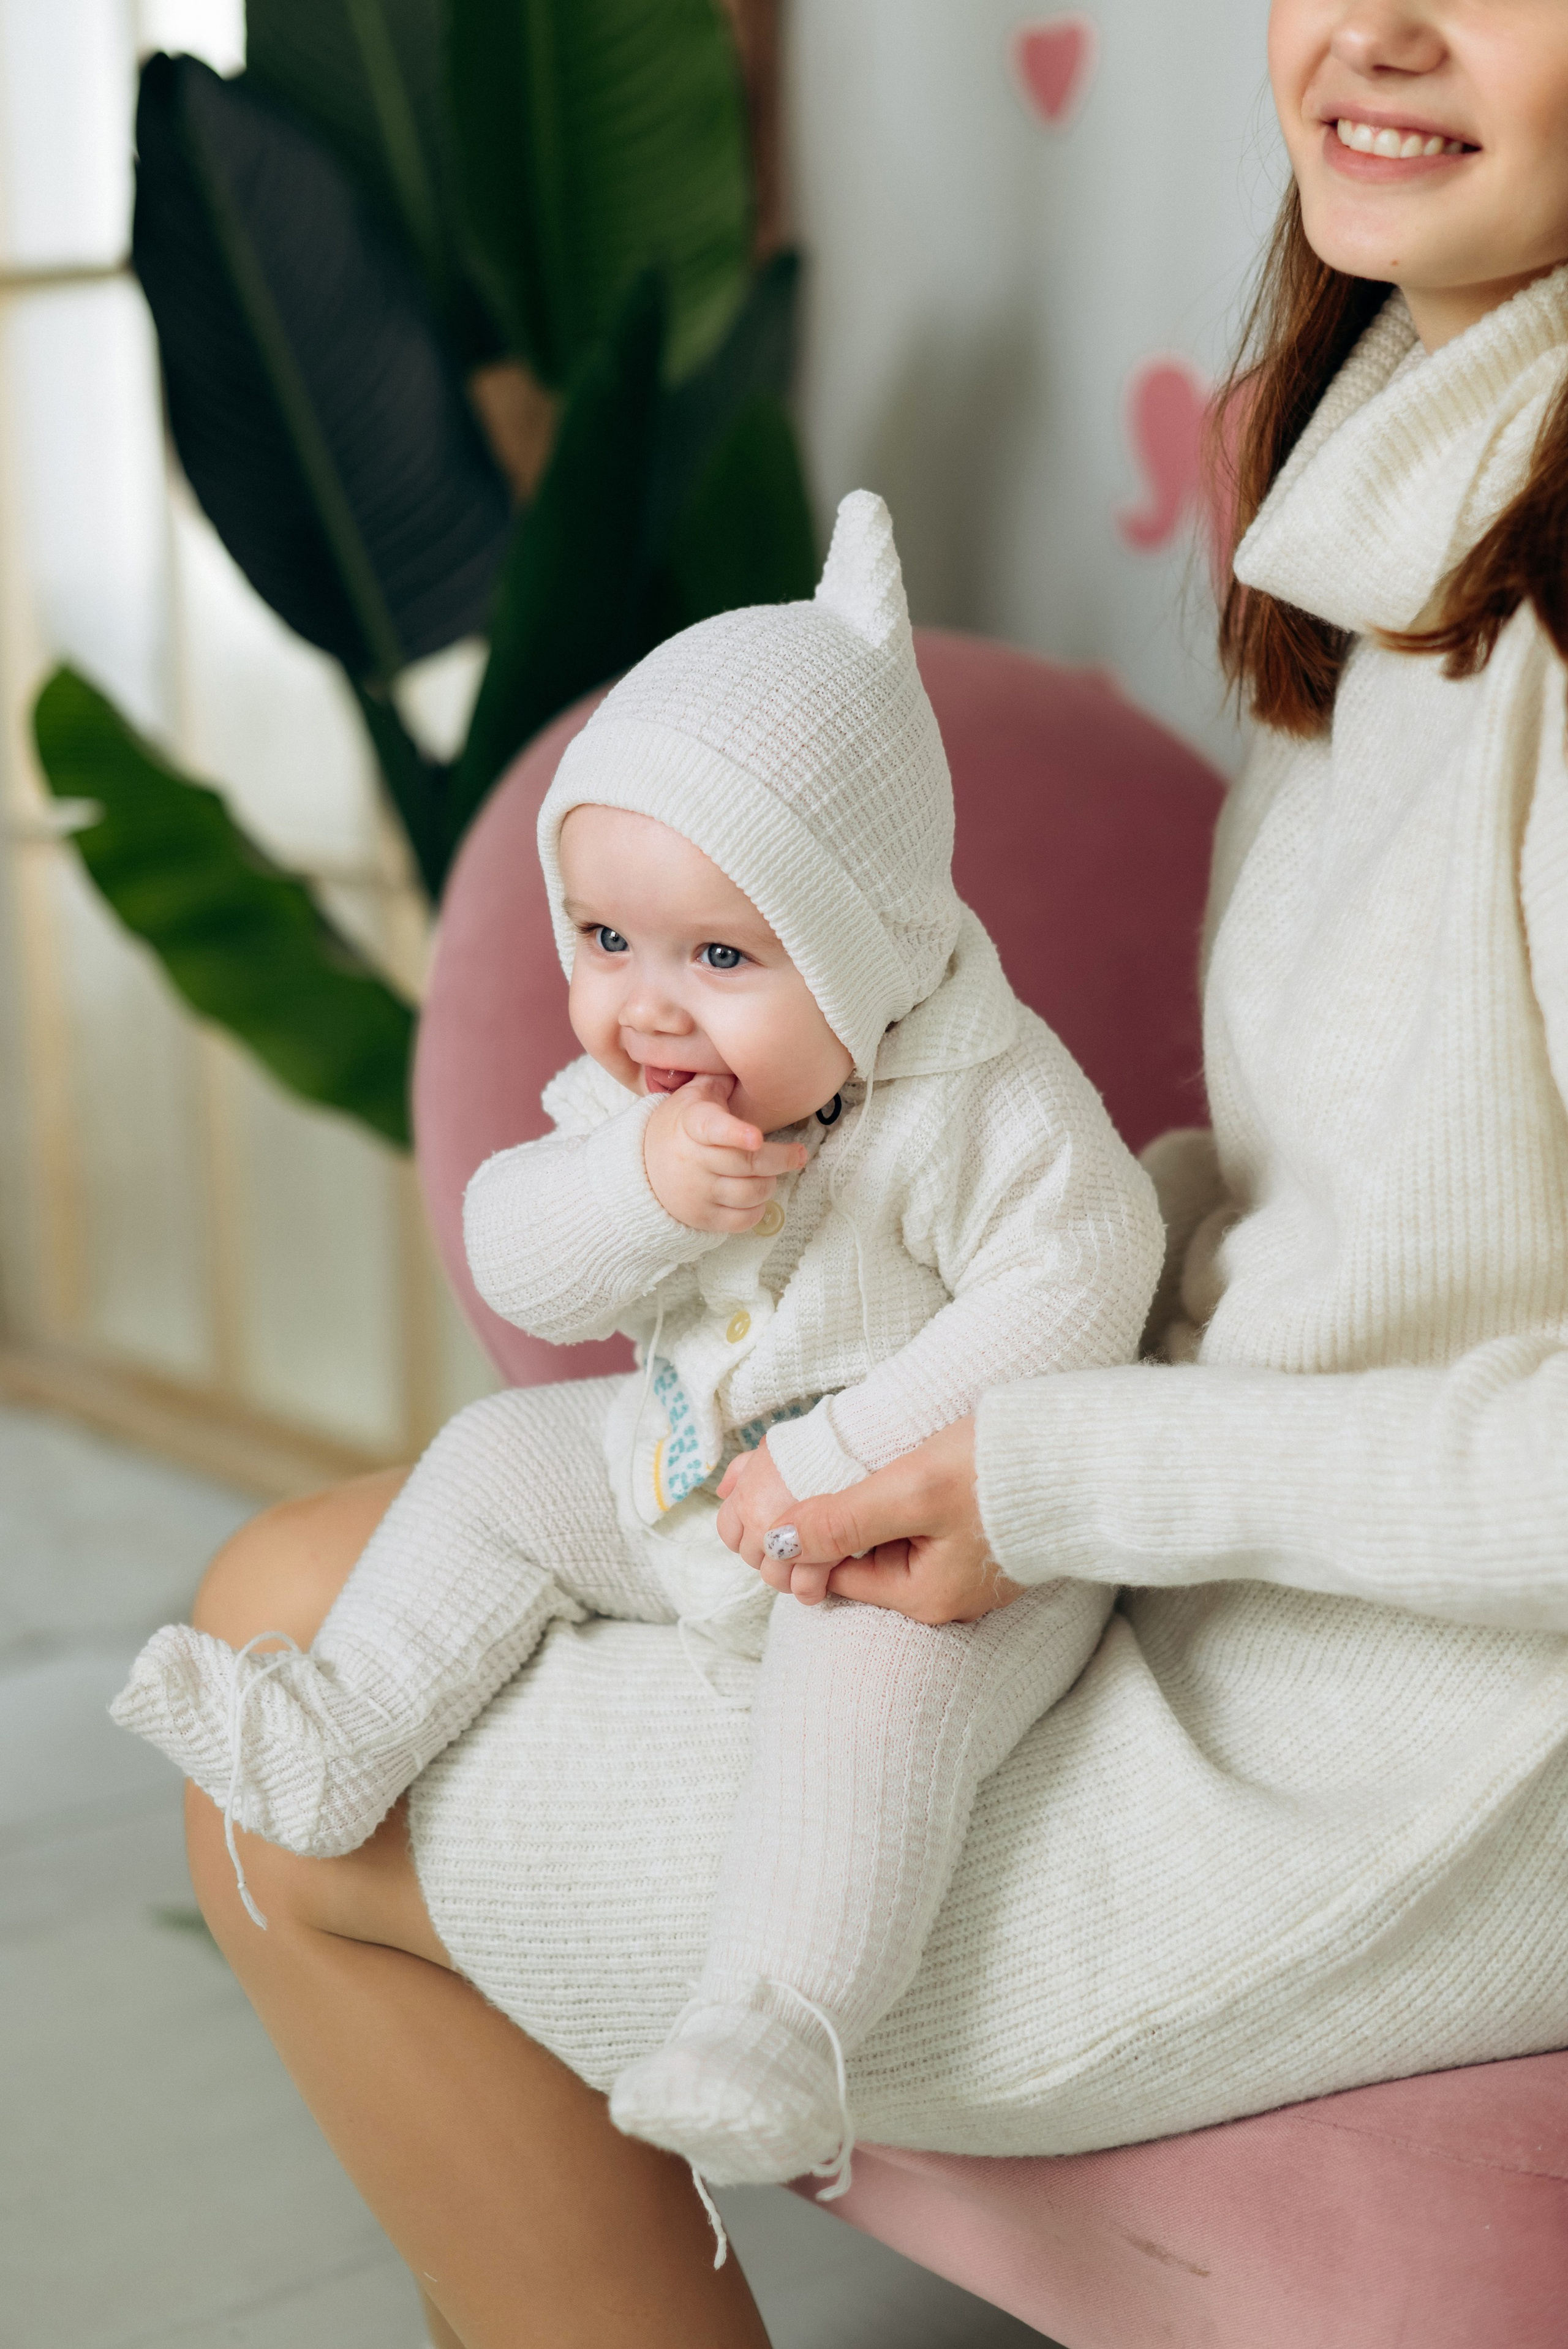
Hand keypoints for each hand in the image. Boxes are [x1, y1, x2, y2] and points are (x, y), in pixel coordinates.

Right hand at [643, 1075, 807, 1232]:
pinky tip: (753, 1193)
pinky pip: (745, 1219)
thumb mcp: (692, 1098)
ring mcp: (698, 1193)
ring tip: (768, 1172)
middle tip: (798, 1154)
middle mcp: (693, 1161)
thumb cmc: (680, 1127)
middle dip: (781, 1159)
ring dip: (769, 1182)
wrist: (643, 1170)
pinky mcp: (704, 1218)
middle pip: (748, 1164)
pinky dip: (757, 1207)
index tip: (756, 1137)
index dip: (735, 1133)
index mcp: (693, 1125)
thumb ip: (718, 1082)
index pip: (713, 1129)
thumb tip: (750, 1060)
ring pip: (752, 1192)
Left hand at [715, 1440, 834, 1603]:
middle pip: (753, 1557)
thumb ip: (745, 1468)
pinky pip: (804, 1589)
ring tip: (813, 1560)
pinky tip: (824, 1578)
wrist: (862, 1442)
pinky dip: (812, 1588)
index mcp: (747, 1495)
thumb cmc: (821, 1445)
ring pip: (775, 1578)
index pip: (729, 1532)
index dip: (748, 1534)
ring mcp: (786, 1545)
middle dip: (773, 1553)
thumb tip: (722, 1492)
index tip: (770, 1531)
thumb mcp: (775, 1447)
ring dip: (791, 1573)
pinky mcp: (818, 1560)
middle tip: (799, 1541)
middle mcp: (759, 1522)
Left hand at [753, 1419, 1022, 1625]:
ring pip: (889, 1537)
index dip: (804, 1533)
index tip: (788, 1485)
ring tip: (862, 1459)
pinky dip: (901, 1496)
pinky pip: (921, 1525)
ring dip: (867, 1502)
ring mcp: (965, 1569)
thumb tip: (776, 1541)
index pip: (833, 1572)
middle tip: (819, 1464)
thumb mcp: (911, 1492)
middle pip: (860, 1557)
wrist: (1087, 1455)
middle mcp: (943, 1594)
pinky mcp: (982, 1539)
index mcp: (922, 1597)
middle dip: (834, 1515)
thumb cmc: (1002, 1474)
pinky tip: (903, 1462)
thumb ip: (842, 1519)